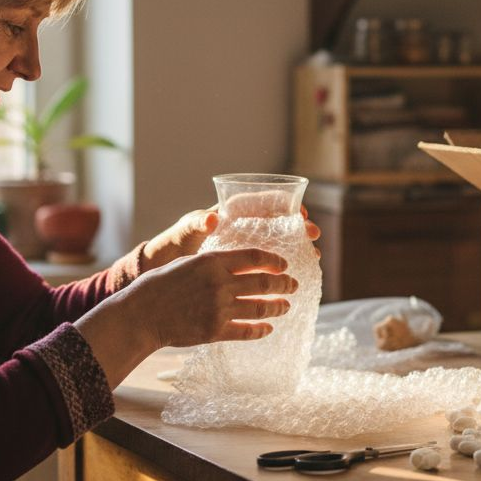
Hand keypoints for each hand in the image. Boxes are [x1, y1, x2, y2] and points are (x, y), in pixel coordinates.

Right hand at [75, 248, 299, 384]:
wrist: (141, 315)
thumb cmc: (159, 285)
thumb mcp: (186, 262)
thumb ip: (212, 263)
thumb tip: (236, 263)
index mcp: (212, 261)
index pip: (254, 257)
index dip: (274, 261)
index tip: (284, 264)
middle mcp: (220, 283)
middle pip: (264, 282)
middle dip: (284, 284)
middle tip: (293, 285)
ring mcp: (219, 309)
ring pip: (260, 307)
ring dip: (277, 307)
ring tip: (286, 306)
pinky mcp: (215, 331)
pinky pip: (246, 331)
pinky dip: (261, 330)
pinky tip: (268, 328)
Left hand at [140, 201, 321, 270]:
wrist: (166, 273)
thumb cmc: (173, 247)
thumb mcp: (183, 234)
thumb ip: (196, 224)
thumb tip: (212, 218)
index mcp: (230, 214)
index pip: (262, 203)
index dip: (284, 204)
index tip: (300, 212)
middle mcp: (242, 229)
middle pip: (277, 223)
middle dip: (298, 227)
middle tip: (314, 235)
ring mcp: (245, 249)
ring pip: (278, 244)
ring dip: (297, 248)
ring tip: (313, 257)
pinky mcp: (244, 269)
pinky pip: (268, 265)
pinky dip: (283, 269)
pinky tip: (295, 277)